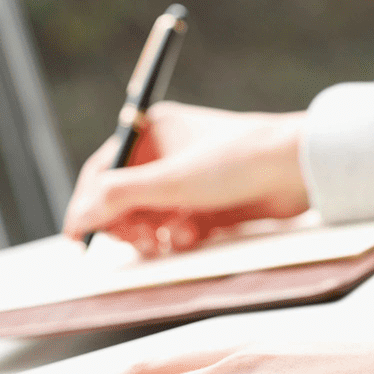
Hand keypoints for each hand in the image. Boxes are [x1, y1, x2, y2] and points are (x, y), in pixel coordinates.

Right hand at [61, 102, 311, 256]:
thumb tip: (79, 216)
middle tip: (138, 241)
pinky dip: (179, 236)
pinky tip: (193, 236)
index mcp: (152, 132)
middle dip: (126, 224)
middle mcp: (167, 154)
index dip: (88, 204)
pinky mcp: (210, 205)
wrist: (295, 170)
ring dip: (152, 234)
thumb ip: (118, 198)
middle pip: (124, 199)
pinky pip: (178, 228)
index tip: (78, 237)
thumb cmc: (234, 160)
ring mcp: (189, 181)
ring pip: (151, 218)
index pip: (104, 171)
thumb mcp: (168, 180)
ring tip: (164, 241)